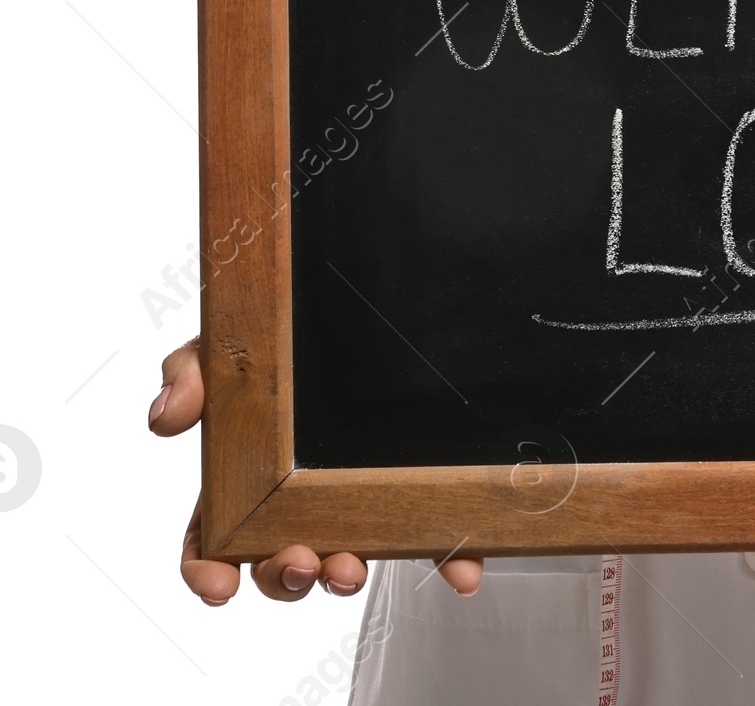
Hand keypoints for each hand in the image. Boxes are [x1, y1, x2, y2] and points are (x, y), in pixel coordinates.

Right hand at [151, 337, 483, 604]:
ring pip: (344, 557)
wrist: (354, 297)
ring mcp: (349, 498)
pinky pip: (426, 532)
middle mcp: (293, 501)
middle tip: (300, 562)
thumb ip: (190, 373)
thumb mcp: (223, 347)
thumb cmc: (273, 340)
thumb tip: (166, 416)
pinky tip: (461, 569)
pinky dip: (445, 557)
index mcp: (240, 480)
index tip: (220, 585)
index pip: (212, 542)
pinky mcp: (406, 490)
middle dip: (284, 577)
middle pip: (278, 561)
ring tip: (351, 567)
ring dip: (345, 575)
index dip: (209, 572)